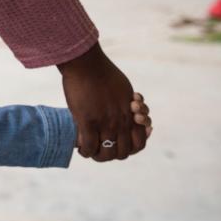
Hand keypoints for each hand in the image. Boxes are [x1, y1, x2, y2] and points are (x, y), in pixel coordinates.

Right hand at [58, 43, 151, 160]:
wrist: (87, 64)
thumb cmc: (103, 73)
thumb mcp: (124, 91)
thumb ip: (127, 105)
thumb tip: (130, 109)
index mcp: (131, 115)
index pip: (139, 144)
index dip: (131, 149)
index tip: (120, 143)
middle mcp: (121, 122)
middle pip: (122, 153)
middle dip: (112, 154)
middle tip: (101, 149)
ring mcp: (105, 123)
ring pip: (105, 153)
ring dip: (98, 156)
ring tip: (90, 151)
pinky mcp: (87, 121)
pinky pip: (88, 147)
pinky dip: (84, 151)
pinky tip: (80, 148)